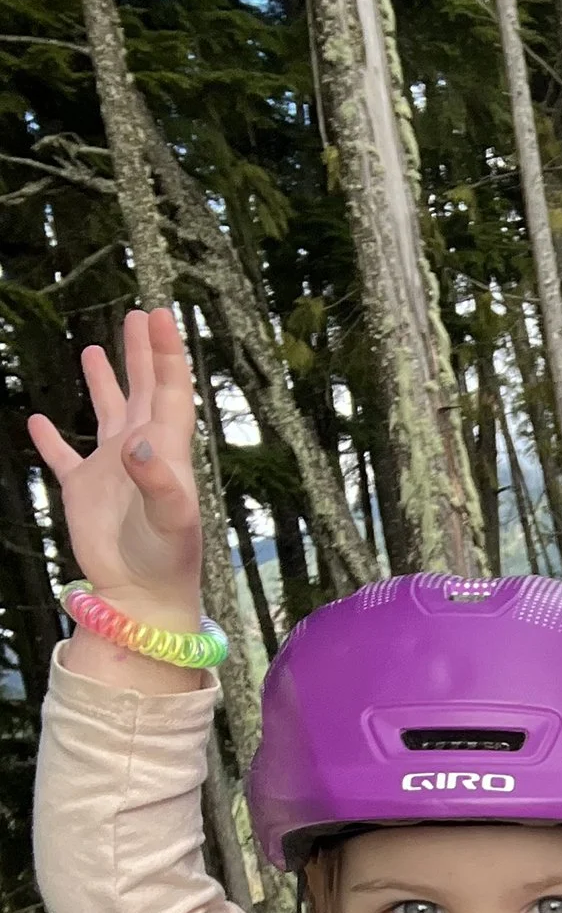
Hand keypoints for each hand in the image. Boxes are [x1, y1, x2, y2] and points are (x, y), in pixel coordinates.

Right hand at [27, 308, 204, 660]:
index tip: (159, 315)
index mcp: (167, 450)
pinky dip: (51, 439)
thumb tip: (140, 442)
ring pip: (109, 413)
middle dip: (141, 353)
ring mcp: (111, 470)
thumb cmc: (166, 560)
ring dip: (103, 382)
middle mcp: (141, 452)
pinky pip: (64, 457)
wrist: (142, 596)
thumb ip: (158, 480)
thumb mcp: (171, 519)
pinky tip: (38, 421)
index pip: (169, 390)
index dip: (165, 352)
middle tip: (139, 315)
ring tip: (93, 350)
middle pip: (144, 390)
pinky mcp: (84, 491)